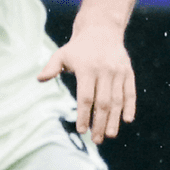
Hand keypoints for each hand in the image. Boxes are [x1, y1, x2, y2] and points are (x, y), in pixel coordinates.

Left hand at [36, 25, 136, 144]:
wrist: (102, 29)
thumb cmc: (78, 47)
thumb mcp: (62, 54)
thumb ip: (51, 67)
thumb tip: (39, 79)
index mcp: (87, 69)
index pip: (86, 97)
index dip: (83, 115)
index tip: (81, 130)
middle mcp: (105, 71)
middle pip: (103, 103)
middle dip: (99, 123)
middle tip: (95, 140)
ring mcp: (118, 72)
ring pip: (118, 100)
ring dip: (114, 120)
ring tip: (109, 135)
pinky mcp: (128, 72)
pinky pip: (130, 92)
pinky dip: (130, 107)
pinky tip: (127, 120)